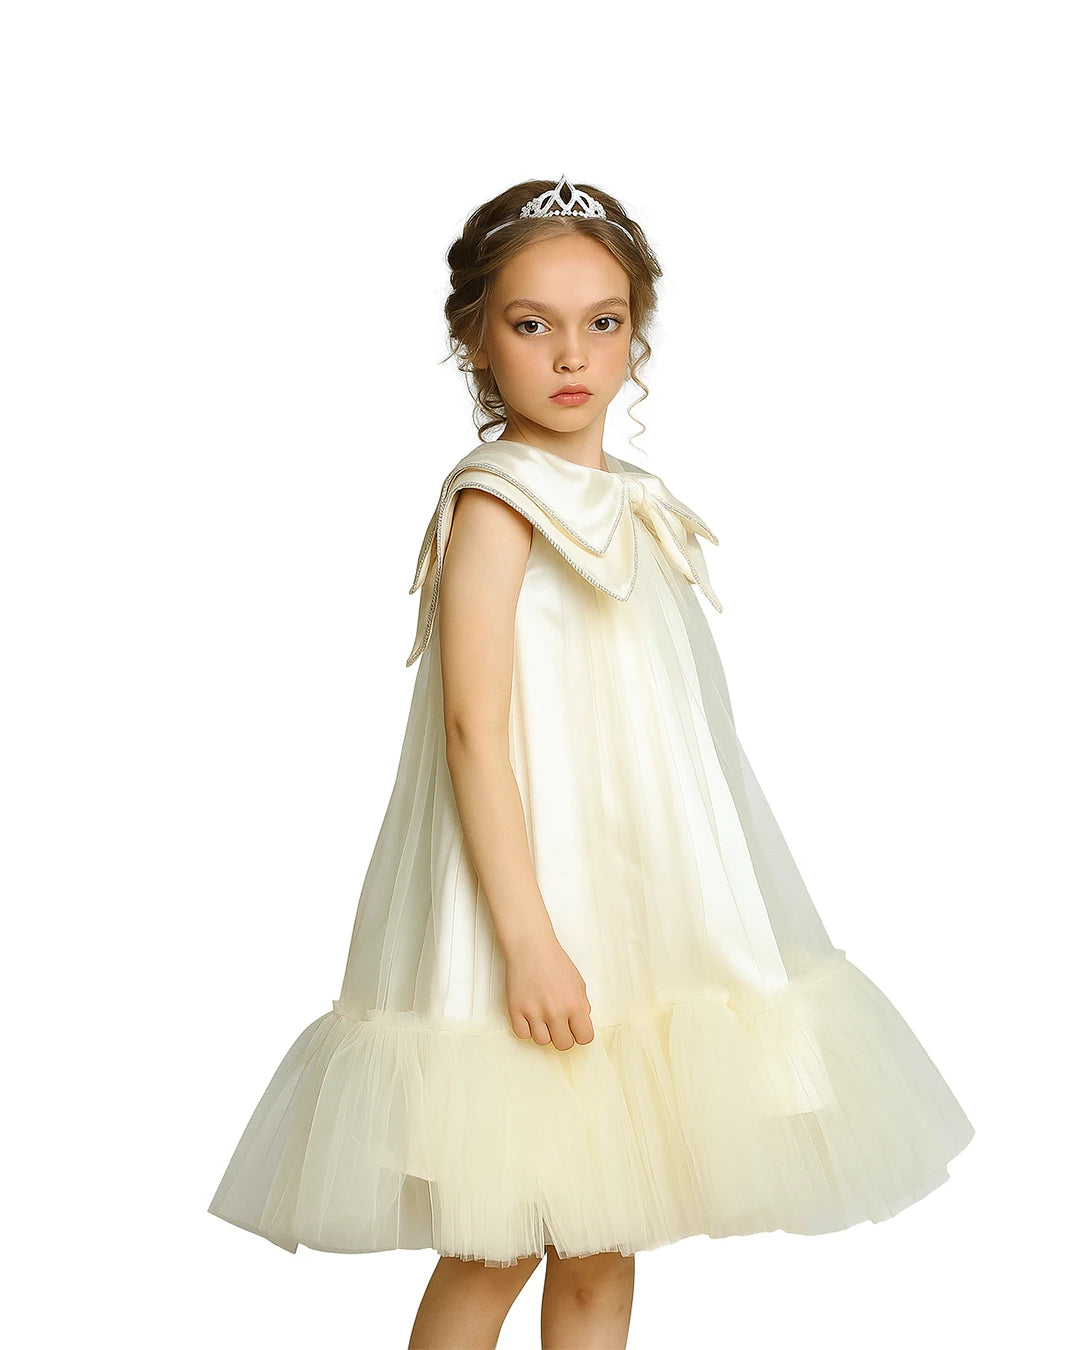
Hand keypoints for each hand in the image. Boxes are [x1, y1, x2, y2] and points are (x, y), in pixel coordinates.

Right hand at [505, 933, 594, 1050]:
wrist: (531, 946)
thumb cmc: (555, 961)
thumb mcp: (578, 982)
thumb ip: (582, 1005)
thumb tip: (580, 1024)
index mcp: (574, 1004)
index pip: (584, 1038)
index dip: (580, 1034)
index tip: (575, 1029)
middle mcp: (555, 1012)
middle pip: (563, 1045)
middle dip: (563, 1036)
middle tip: (559, 1024)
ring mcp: (534, 1012)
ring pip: (542, 1042)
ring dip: (544, 1032)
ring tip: (543, 1016)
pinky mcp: (515, 1010)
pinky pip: (522, 1034)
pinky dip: (527, 1029)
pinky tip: (530, 1016)